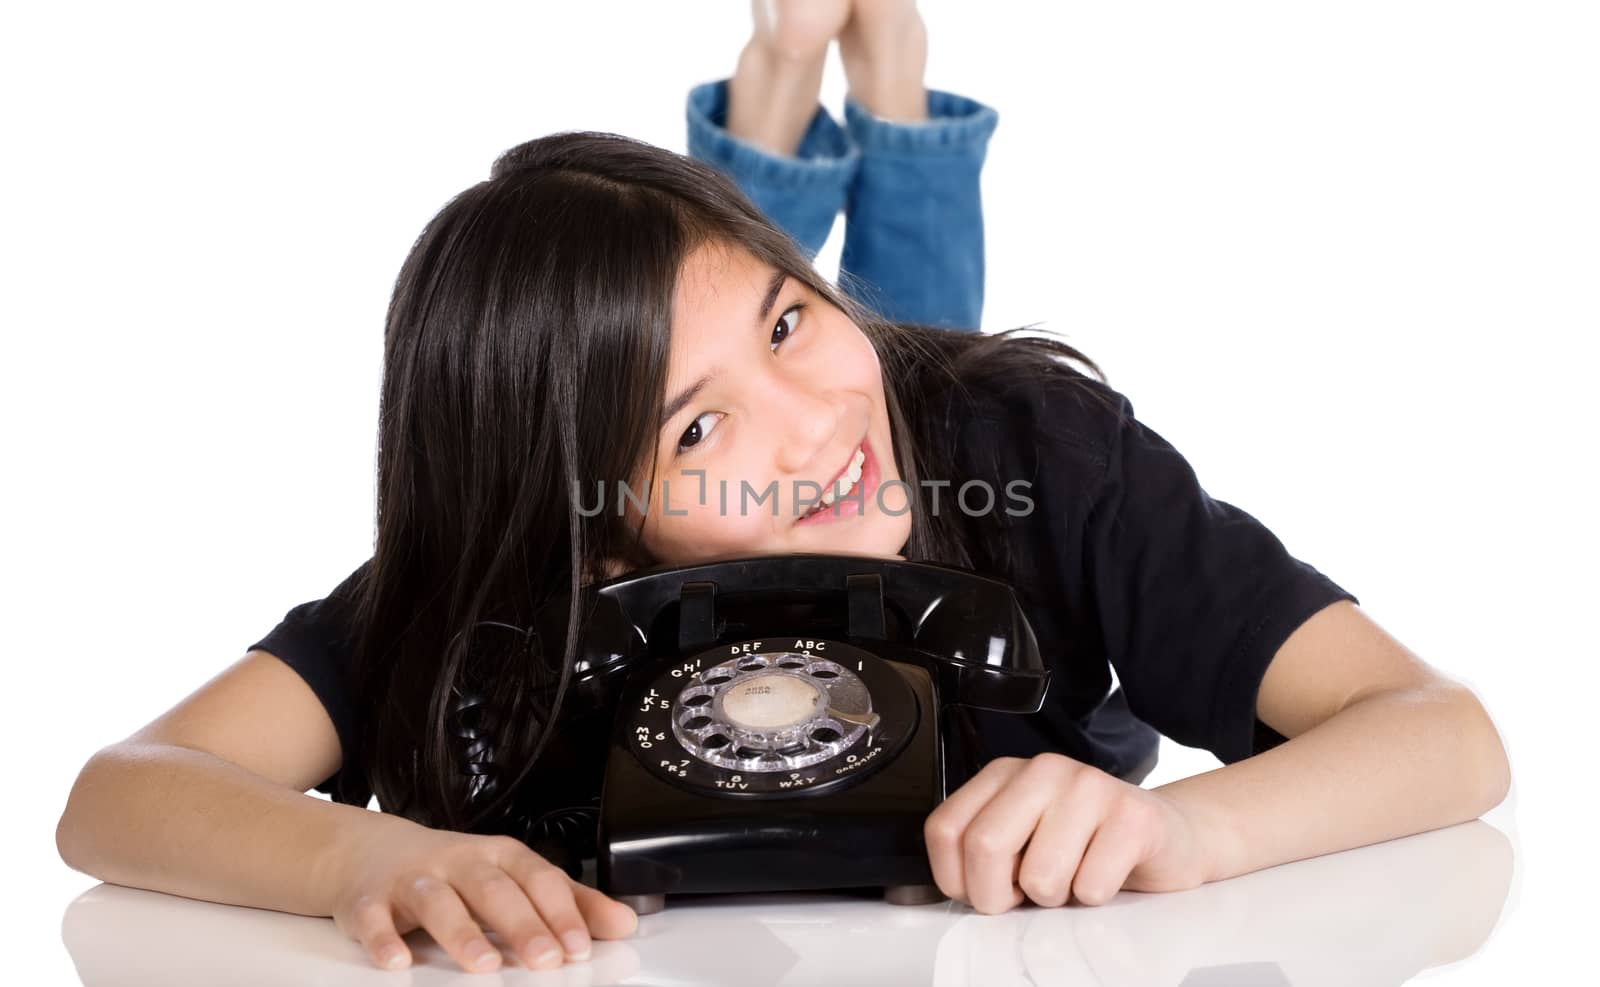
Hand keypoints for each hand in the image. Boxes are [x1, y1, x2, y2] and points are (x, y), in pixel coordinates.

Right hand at [330, 817, 636, 972]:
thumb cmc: (453, 870)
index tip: (581, 945)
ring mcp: (413, 879)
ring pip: (438, 901)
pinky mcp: (369, 900)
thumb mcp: (512, 877)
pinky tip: (398, 960)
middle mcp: (459, 862)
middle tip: (547, 960)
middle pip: (494, 889)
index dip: (561, 911)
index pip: (538, 879)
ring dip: (462, 932)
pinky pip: (374, 918)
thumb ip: (568, 902)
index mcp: (499, 856)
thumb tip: (623, 924)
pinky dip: (384, 938)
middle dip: (523, 924)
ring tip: (485, 964)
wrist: (370, 851)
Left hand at [924, 754, 1213, 913]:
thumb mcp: (1020, 841)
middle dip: (1001, 896)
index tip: (983, 889)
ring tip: (1074, 875)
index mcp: (1002, 774)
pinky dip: (1096, 897)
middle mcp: (1042, 770)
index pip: (945, 829)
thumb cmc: (1085, 846)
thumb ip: (978, 854)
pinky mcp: (1133, 815)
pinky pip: (1091, 886)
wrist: (1166, 837)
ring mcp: (1090, 786)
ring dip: (1057, 898)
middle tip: (1026, 895)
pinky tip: (1106, 872)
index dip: (957, 880)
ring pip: (1041, 877)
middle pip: (985, 848)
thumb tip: (939, 892)